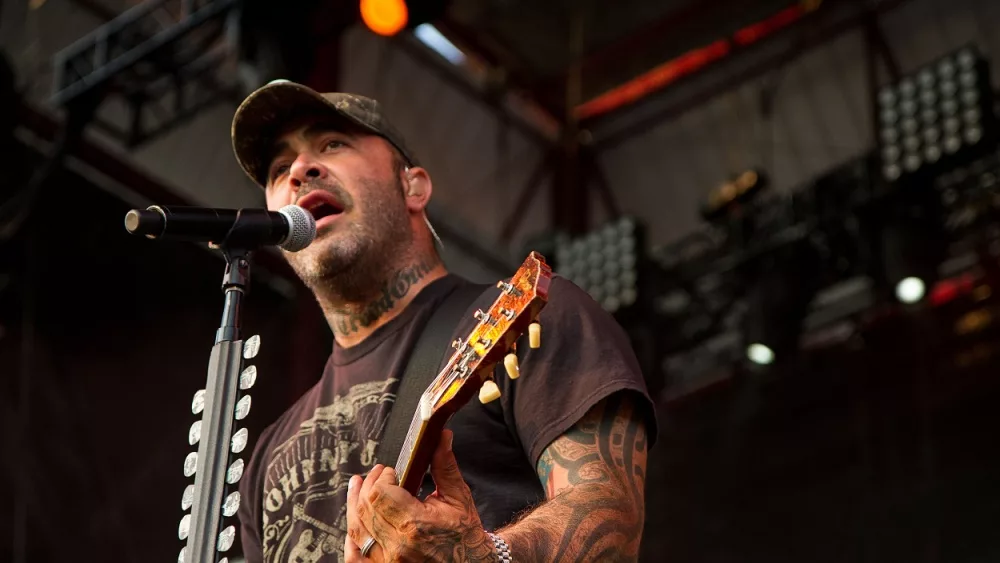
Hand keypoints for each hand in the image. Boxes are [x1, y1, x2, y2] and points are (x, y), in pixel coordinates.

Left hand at [344, 429, 498, 561]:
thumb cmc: (466, 534)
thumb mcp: (459, 498)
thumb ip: (445, 466)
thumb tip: (442, 436)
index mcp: (416, 525)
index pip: (380, 494)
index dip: (382, 478)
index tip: (392, 471)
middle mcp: (397, 546)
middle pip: (365, 509)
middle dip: (368, 485)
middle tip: (378, 473)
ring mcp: (388, 562)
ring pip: (356, 530)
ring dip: (353, 505)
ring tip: (356, 486)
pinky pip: (355, 556)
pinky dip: (352, 538)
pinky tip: (354, 521)